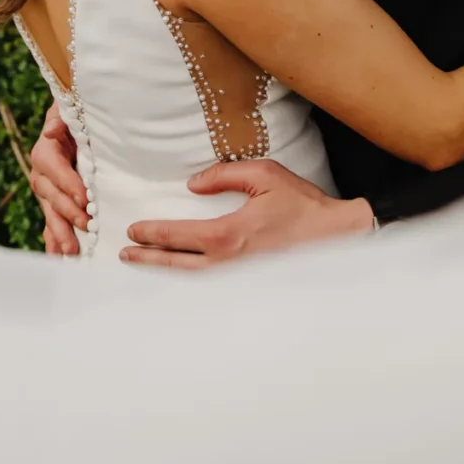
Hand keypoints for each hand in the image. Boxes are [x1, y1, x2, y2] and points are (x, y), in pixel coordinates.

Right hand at [26, 102, 87, 255]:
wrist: (78, 126)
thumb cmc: (78, 116)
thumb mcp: (70, 109)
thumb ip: (62, 117)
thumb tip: (51, 131)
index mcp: (46, 151)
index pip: (54, 168)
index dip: (67, 182)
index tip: (85, 197)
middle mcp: (42, 174)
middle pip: (50, 196)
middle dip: (68, 212)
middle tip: (87, 225)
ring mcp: (47, 193)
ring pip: (50, 214)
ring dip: (59, 233)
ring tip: (71, 252)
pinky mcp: (54, 205)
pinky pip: (51, 224)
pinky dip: (54, 242)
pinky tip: (60, 259)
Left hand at [118, 160, 375, 268]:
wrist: (338, 238)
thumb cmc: (304, 206)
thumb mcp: (265, 176)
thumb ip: (225, 176)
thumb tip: (193, 185)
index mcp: (229, 234)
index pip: (178, 236)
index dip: (152, 234)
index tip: (133, 231)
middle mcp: (229, 263)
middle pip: (176, 265)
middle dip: (148, 259)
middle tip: (125, 255)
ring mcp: (239, 279)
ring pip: (191, 281)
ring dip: (164, 275)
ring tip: (143, 268)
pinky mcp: (250, 286)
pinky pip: (211, 288)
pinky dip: (188, 285)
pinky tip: (179, 281)